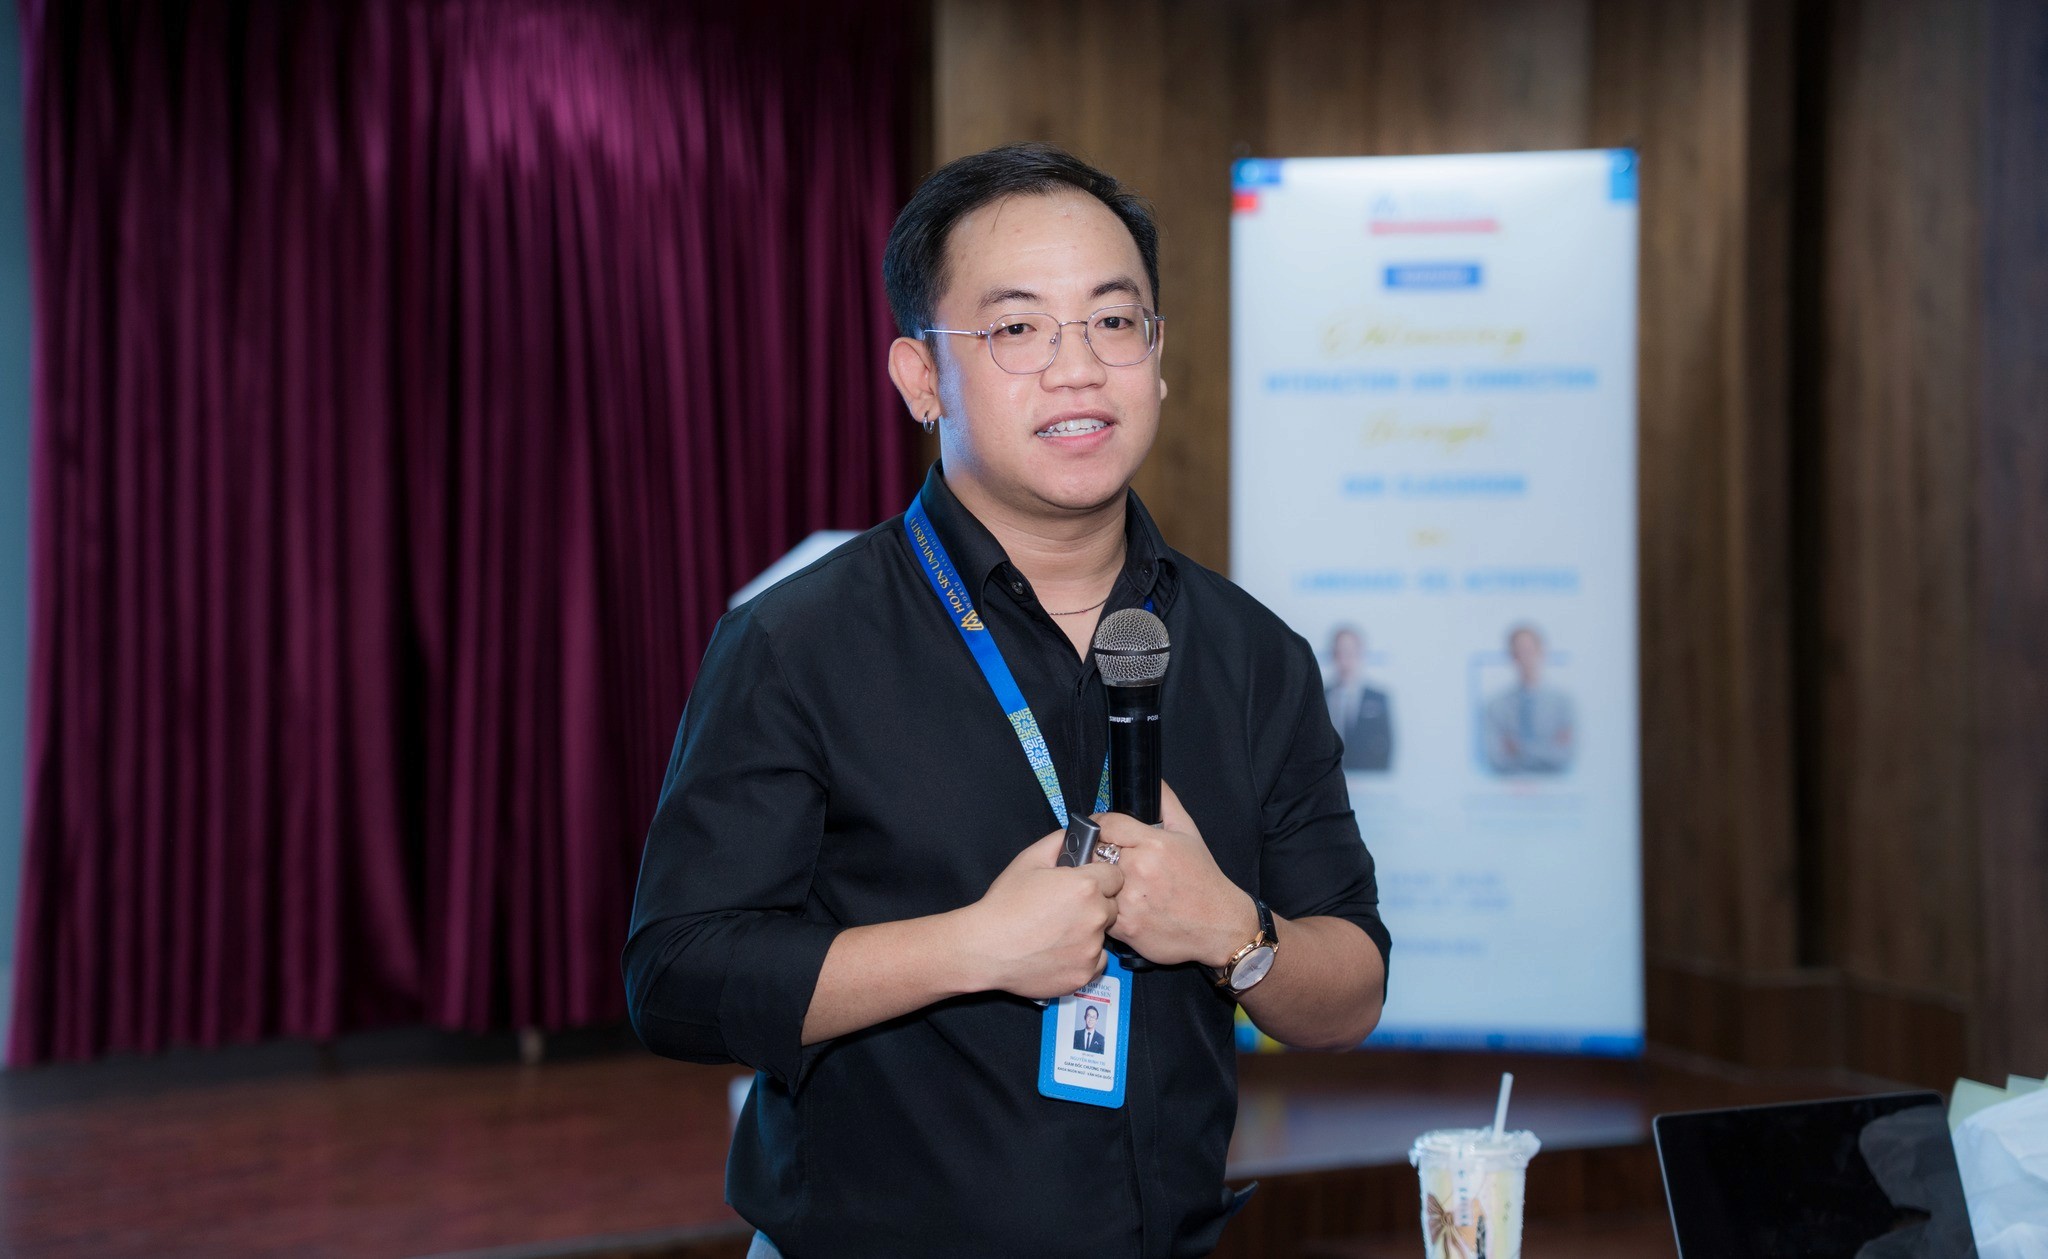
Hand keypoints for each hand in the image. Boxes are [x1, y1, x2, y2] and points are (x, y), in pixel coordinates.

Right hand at [959, 827, 1124, 999]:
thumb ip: (1059, 842)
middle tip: (1065, 909)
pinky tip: (1058, 951)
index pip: (1115, 875)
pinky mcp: (1085, 973)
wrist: (985, 948)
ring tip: (1056, 932)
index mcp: (1086, 885)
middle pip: (1111, 905)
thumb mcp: (1028, 860)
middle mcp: (1095, 916)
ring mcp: (1092, 948)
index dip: (1100, 877)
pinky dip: (1082, 957)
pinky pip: (1096, 961)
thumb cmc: (1004, 905)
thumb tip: (1078, 836)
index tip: (1086, 884)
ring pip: (1102, 934)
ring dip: (1087, 932)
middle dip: (1094, 905)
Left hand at [1094, 782, 1257, 968]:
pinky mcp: (1125, 926)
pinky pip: (1101, 908)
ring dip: (1099, 880)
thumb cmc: (1204, 880)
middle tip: (1105, 857)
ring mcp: (1130, 900)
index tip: (1098, 829)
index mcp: (1154, 843)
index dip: (1099, 824)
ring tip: (1112, 882)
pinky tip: (1122, 904)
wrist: (1219, 926)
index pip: (1107, 824)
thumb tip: (1153, 781)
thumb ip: (1167, 803)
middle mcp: (1139, 869)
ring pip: (1095, 881)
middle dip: (1096, 851)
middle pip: (1094, 851)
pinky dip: (1106, 905)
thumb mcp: (1190, 833)